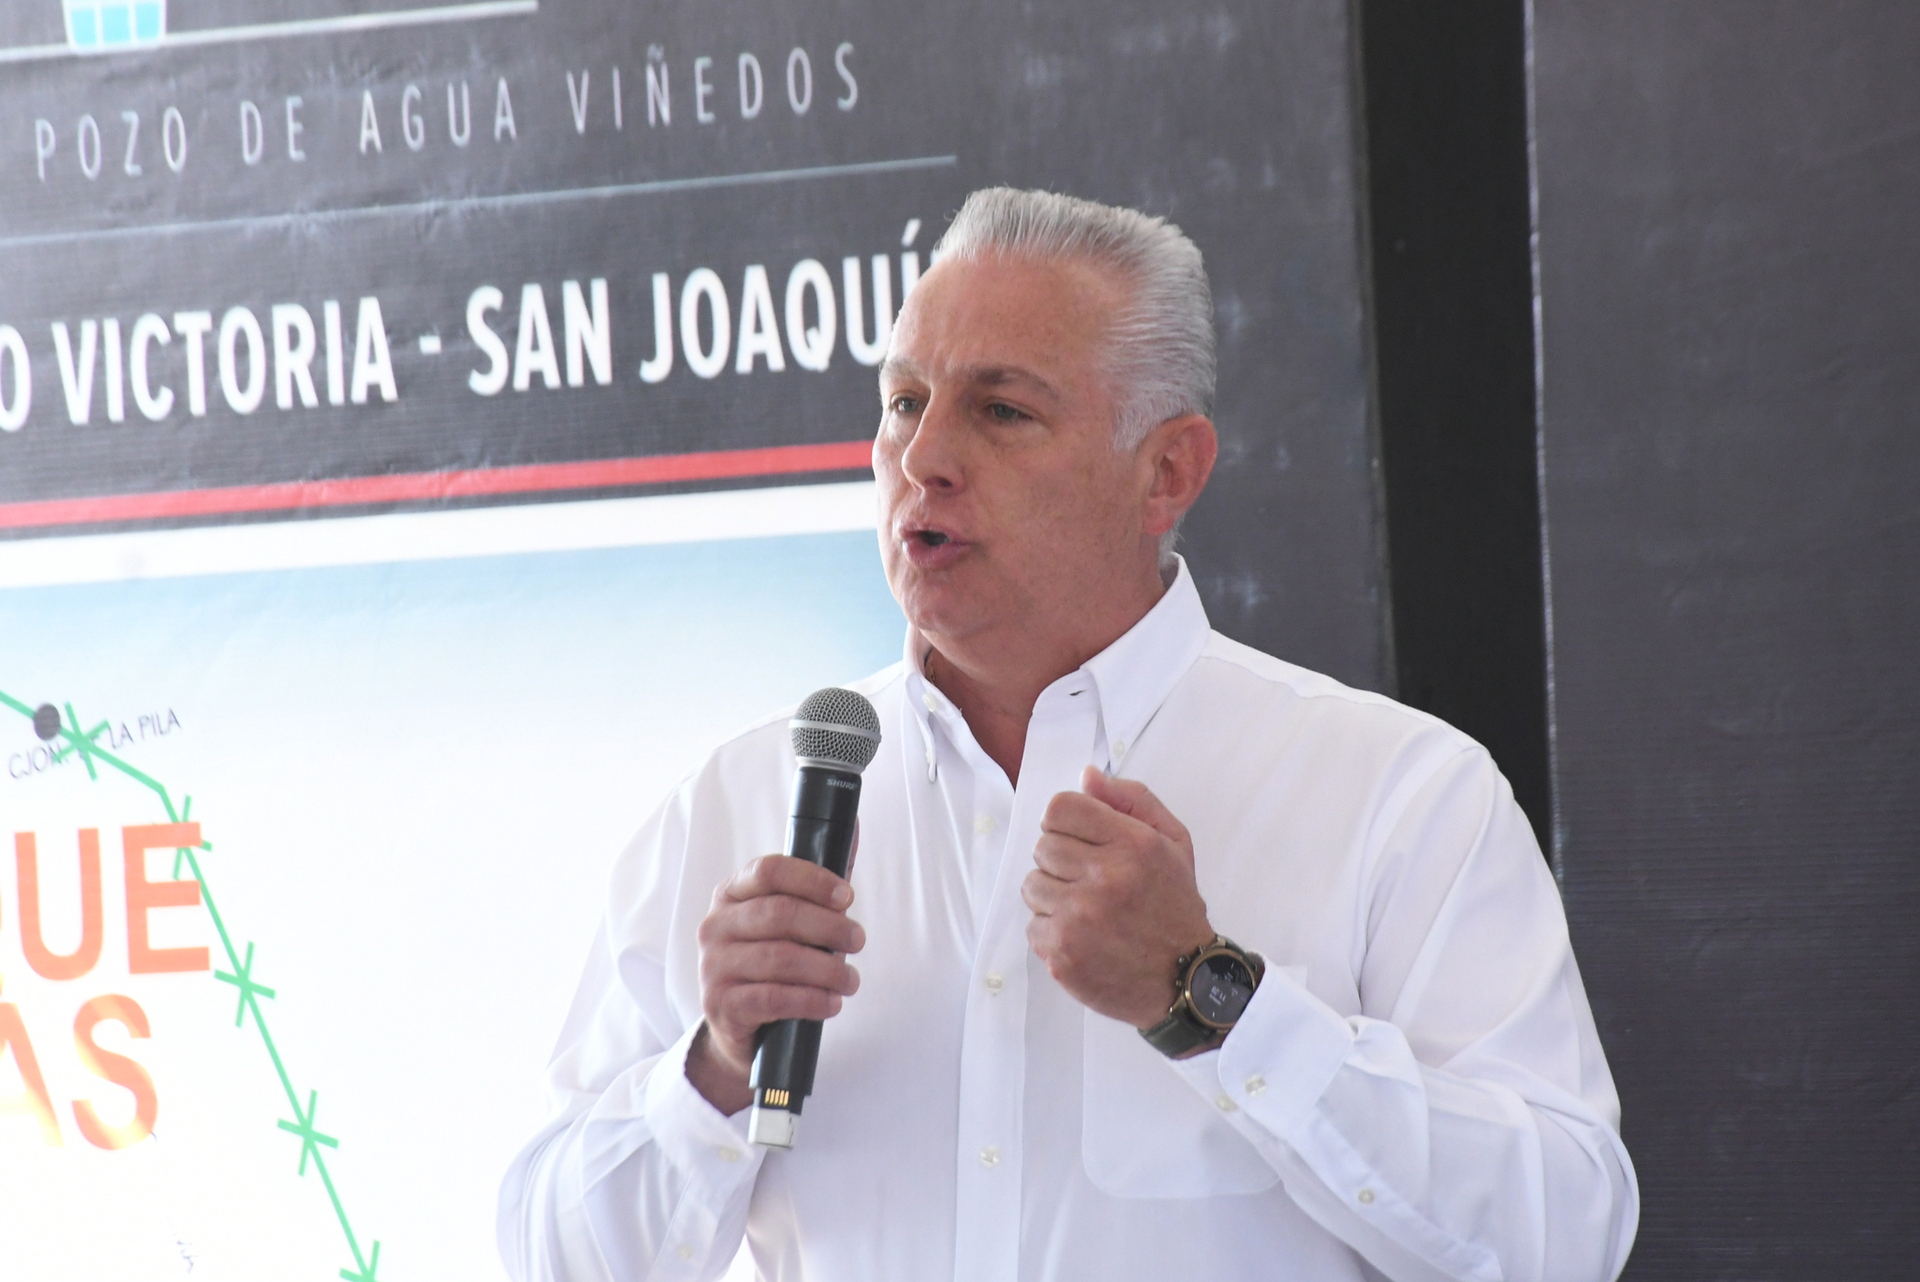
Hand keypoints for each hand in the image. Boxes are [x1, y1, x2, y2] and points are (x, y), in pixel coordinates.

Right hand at [686, 852, 864, 1113]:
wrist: (738, 1025)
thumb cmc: (772, 962)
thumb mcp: (789, 922)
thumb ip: (818, 881)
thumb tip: (854, 825)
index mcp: (731, 894)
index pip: (769, 870)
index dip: (812, 879)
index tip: (847, 896)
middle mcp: (715, 925)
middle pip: (780, 914)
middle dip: (829, 927)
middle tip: (858, 940)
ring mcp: (713, 966)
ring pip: (780, 958)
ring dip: (827, 969)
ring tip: (851, 980)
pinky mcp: (721, 1005)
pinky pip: (773, 999)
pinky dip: (811, 1000)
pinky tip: (831, 1002)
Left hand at [1023, 765, 1213, 1027]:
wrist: (1185, 980)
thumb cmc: (1175, 907)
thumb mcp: (1173, 842)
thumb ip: (1131, 801)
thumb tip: (1087, 776)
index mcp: (1132, 845)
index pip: (1060, 808)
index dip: (1067, 822)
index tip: (1081, 840)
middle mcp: (1104, 880)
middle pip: (1042, 845)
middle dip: (1062, 860)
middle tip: (1091, 881)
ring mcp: (1079, 919)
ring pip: (1032, 884)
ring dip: (1053, 895)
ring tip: (1087, 910)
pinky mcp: (1062, 953)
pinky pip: (1032, 924)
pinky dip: (1053, 930)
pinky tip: (1084, 937)